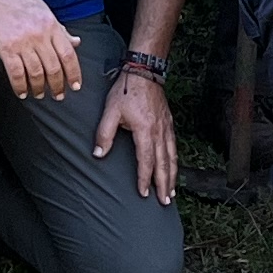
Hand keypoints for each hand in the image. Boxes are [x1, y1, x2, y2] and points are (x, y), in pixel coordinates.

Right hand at [0, 0, 82, 97]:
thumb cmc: (17, 0)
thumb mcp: (44, 11)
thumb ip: (60, 30)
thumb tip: (76, 42)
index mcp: (51, 25)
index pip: (68, 54)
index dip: (74, 73)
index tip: (75, 85)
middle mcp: (39, 35)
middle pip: (54, 68)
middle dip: (58, 85)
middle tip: (58, 95)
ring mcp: (22, 42)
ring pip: (36, 73)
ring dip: (39, 88)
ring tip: (39, 94)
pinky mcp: (6, 48)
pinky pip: (16, 73)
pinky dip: (20, 86)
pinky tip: (22, 92)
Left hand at [92, 65, 178, 202]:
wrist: (144, 71)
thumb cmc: (126, 90)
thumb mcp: (110, 111)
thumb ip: (104, 134)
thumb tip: (97, 154)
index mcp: (145, 130)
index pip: (146, 160)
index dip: (144, 178)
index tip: (143, 193)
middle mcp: (159, 132)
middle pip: (164, 163)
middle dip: (164, 184)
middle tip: (164, 201)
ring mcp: (166, 128)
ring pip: (172, 157)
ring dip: (172, 176)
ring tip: (171, 192)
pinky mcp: (169, 123)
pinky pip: (174, 147)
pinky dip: (175, 162)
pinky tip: (173, 169)